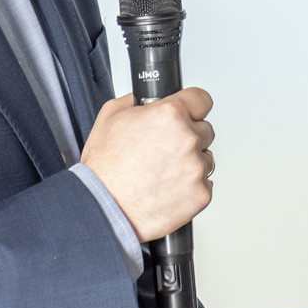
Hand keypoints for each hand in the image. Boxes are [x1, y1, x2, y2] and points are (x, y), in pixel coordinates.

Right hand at [81, 87, 214, 241]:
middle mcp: (187, 139)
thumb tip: (141, 98)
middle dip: (188, 137)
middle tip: (165, 149)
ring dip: (190, 163)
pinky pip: (204, 185)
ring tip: (163, 172)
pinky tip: (167, 188)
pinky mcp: (200, 195)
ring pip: (205, 159)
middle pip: (205, 130)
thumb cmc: (104, 169)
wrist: (103, 209)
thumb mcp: (110, 116)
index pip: (201, 99)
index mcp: (169, 115)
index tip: (190, 112)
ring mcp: (196, 168)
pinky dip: (190, 188)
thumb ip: (134, 101)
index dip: (193, 106)